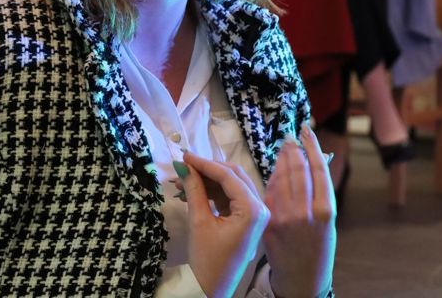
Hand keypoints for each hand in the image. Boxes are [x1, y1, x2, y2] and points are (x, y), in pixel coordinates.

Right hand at [177, 152, 269, 297]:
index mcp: (253, 209)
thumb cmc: (208, 260)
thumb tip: (185, 167)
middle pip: (233, 177)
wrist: (212, 289)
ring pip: (230, 186)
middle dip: (207, 170)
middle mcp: (260, 208)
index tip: (185, 156)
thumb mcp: (199, 222)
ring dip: (207, 181)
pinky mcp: (247, 219)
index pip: (229, 176)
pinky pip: (229, 198)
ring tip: (181, 180)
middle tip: (184, 164)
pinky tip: (191, 190)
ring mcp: (255, 214)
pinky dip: (212, 193)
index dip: (205, 164)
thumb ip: (195, 191)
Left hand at [264, 125, 336, 297]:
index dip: (311, 146)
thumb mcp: (329, 221)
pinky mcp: (269, 222)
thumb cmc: (319, 247)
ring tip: (283, 147)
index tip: (307, 130)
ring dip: (281, 159)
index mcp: (325, 209)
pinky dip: (272, 178)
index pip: (318, 168)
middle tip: (290, 135)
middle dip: (293, 149)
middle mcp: (306, 211)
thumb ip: (321, 193)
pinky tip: (274, 169)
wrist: (303, 278)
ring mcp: (286, 217)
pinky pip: (269, 193)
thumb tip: (316, 162)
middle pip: (298, 169)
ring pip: (282, 178)